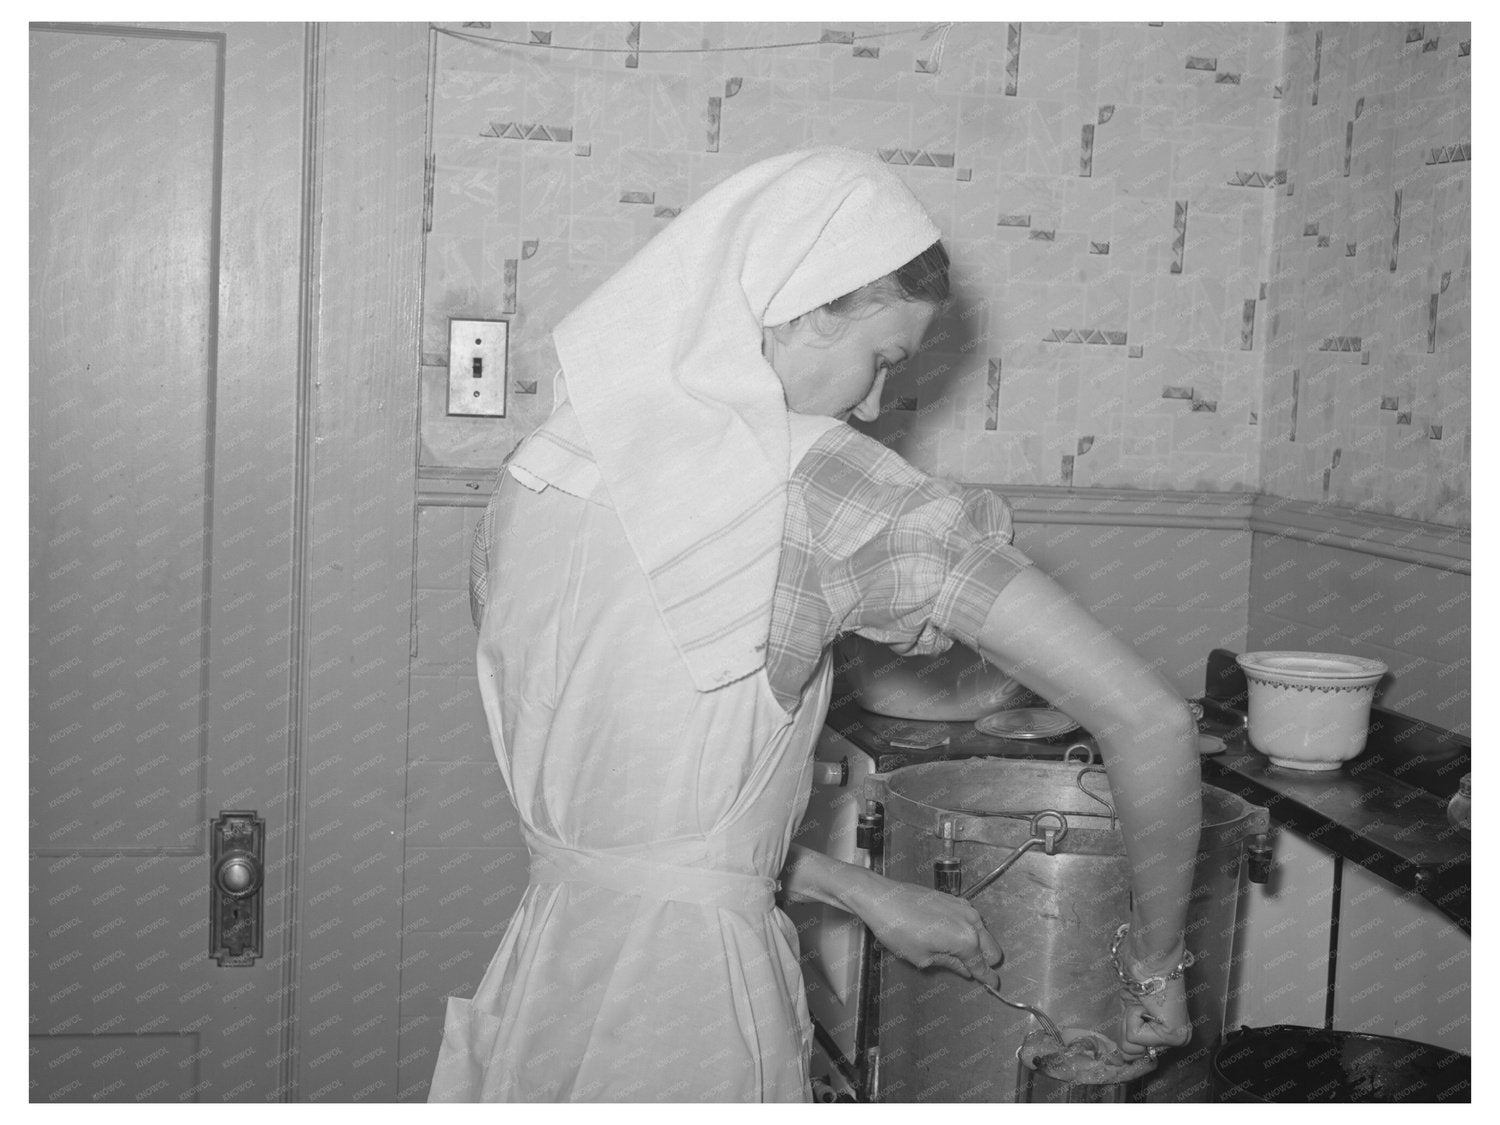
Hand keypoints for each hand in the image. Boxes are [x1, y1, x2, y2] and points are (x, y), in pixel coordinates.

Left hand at [855, 876, 1002, 986]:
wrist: (882, 898)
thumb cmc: (898, 929)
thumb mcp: (923, 957)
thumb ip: (950, 964)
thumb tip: (965, 969)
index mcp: (966, 940)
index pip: (983, 965)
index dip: (987, 978)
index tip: (993, 984)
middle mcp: (971, 921)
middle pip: (992, 949)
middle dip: (984, 961)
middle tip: (968, 970)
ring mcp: (964, 906)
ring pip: (982, 933)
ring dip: (975, 945)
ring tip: (951, 953)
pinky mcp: (955, 899)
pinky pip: (970, 920)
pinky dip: (965, 931)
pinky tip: (946, 936)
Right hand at [1114, 974, 1190, 1060]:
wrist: (1149, 960)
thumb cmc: (1140, 978)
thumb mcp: (1131, 1011)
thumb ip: (1130, 1033)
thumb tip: (1119, 1058)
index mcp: (1171, 1034)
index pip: (1139, 1053)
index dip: (1129, 1031)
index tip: (1138, 1011)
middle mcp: (1178, 1040)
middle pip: (1133, 1053)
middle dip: (1129, 1026)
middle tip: (1140, 1006)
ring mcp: (1177, 1040)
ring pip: (1131, 1046)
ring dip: (1130, 1020)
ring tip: (1144, 1004)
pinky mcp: (1172, 1036)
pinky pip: (1134, 1036)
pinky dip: (1132, 1015)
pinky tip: (1146, 1003)